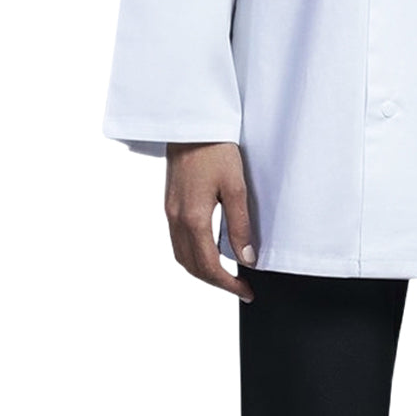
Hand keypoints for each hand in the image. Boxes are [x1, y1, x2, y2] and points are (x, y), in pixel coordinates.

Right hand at [164, 141, 256, 301]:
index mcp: (193, 218)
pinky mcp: (169, 203)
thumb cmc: (215, 149)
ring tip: (225, 274)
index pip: (208, 267)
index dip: (228, 284)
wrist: (191, 123)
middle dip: (215, 282)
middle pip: (192, 266)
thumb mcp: (235, 187)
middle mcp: (176, 219)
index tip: (246, 292)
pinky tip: (208, 249)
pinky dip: (193, 253)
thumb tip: (246, 258)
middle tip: (240, 287)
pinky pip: (177, 240)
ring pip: (181, 255)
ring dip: (202, 270)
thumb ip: (240, 226)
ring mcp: (169, 212)